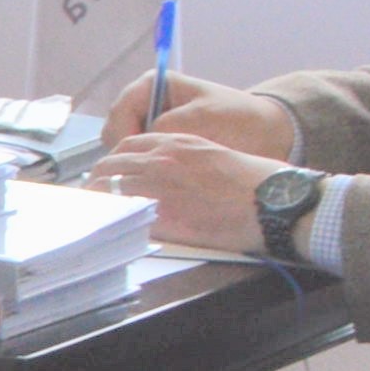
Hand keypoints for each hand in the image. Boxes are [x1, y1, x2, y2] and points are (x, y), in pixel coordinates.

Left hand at [101, 111, 306, 256]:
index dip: (115, 161)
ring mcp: (160, 187)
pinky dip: (116, 218)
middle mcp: (161, 161)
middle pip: (110, 167)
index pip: (127, 146)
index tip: (109, 173)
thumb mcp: (214, 156)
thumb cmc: (256, 182)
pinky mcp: (164, 215)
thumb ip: (183, 162)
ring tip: (97, 212)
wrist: (274, 202)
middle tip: (95, 195)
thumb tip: (166, 178)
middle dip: (99, 181)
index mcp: (176, 144)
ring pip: (110, 189)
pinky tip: (113, 226)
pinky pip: (126, 214)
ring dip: (101, 200)